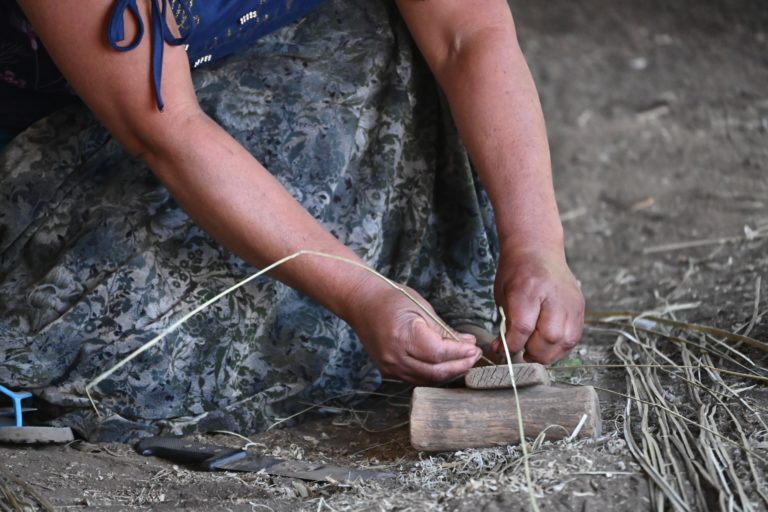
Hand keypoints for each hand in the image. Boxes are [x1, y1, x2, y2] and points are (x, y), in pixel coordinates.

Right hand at [345, 279, 481, 384]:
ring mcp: (390, 367)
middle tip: (475, 356)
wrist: (361, 303)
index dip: (460, 354)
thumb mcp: (421, 308)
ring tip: (464, 361)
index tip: (475, 349)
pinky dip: (434, 374)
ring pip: (427, 379)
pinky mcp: (388, 371)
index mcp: (403, 336)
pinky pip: (417, 378)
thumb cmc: (391, 299)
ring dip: (449, 372)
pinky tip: (446, 364)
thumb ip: (443, 329)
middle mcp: (394, 357)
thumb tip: (467, 343)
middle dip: (459, 366)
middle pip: (435, 372)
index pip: (439, 353)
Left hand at [490, 248, 584, 363]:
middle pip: (549, 337)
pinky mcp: (579, 307)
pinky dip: (560, 347)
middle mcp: (554, 296)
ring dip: (548, 353)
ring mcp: (570, 302)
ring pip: (565, 340)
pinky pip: (574, 336)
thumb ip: (506, 322)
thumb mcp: (503, 294)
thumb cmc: (516, 271)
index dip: (512, 344)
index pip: (523, 327)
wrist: (538, 250)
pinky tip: (548, 345)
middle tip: (522, 353)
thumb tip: (503, 350)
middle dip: (533, 352)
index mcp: (529, 289)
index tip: (503, 349)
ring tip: (534, 351)